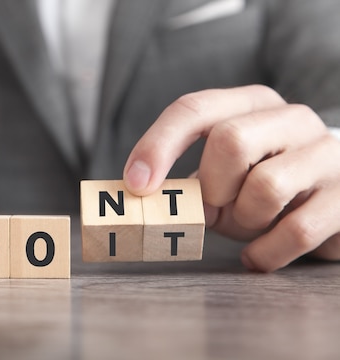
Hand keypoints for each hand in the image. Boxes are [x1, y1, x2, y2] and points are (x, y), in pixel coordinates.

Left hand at [123, 85, 339, 271]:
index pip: (194, 109)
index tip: (135, 184)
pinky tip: (257, 256)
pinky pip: (295, 231)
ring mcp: (326, 155)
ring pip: (266, 186)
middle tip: (214, 208)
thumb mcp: (222, 178)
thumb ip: (188, 182)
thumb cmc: (262, 187)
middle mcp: (291, 119)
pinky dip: (264, 253)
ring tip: (248, 224)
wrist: (333, 200)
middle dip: (211, 186)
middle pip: (231, 141)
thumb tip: (145, 200)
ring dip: (243, 220)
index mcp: (251, 104)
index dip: (158, 146)